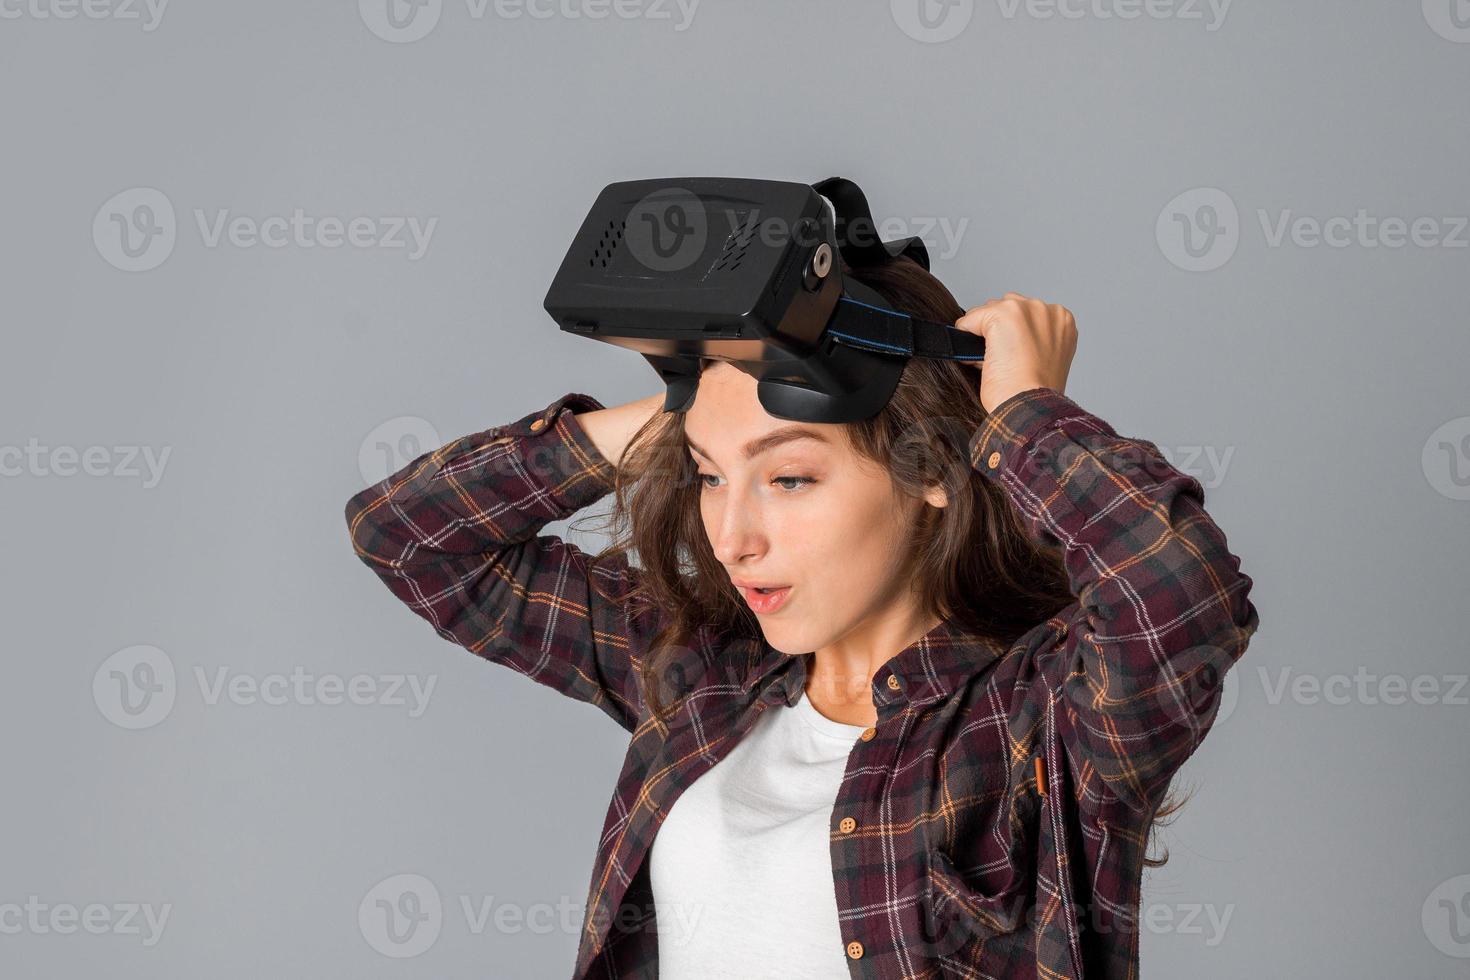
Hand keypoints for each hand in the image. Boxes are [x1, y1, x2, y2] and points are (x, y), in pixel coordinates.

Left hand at [954, 292, 1076, 413]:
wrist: (1029, 407)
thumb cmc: (1035, 394)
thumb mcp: (1044, 360)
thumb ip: (1031, 341)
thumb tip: (1001, 337)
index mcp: (1063, 321)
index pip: (1026, 315)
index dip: (1014, 338)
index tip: (1017, 358)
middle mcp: (1047, 310)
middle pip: (1006, 307)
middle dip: (999, 333)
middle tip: (1005, 363)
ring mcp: (1025, 310)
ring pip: (988, 311)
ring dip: (984, 335)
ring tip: (996, 363)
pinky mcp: (1003, 315)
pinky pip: (971, 318)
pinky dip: (967, 337)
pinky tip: (980, 359)